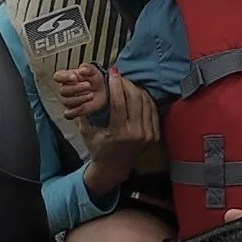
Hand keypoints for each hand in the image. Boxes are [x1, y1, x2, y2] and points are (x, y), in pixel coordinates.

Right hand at [53, 63, 105, 121]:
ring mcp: (68, 100)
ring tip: (91, 95)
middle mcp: (65, 89)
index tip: (75, 78)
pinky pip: (68, 114)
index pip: (58, 76)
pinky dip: (76, 111)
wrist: (103, 91)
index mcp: (67, 77)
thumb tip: (81, 70)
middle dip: (77, 88)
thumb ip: (88, 68)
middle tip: (89, 85)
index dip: (64, 77)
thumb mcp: (94, 71)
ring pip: (66, 102)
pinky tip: (84, 106)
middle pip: (63, 90)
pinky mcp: (73, 110)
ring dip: (80, 98)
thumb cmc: (94, 79)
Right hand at [79, 70, 160, 192]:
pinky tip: (137, 93)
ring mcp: (148, 135)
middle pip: (135, 99)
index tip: (112, 73)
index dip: (116, 85)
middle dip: (127, 83)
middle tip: (119, 76)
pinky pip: (152, 110)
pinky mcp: (155, 135)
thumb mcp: (87, 132)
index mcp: (119, 134)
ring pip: (145, 102)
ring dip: (136, 89)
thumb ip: (86, 112)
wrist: (114, 168)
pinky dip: (145, 98)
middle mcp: (136, 134)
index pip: (119, 103)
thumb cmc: (98, 149)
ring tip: (126, 83)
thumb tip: (88, 89)